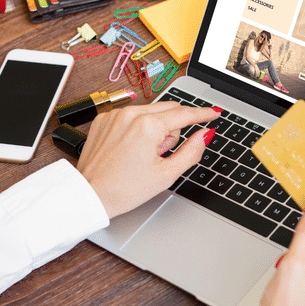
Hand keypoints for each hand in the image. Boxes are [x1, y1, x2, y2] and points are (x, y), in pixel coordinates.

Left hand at [77, 102, 220, 217]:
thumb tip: (205, 134)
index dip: (203, 114)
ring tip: (144, 154)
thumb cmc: (124, 189)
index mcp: (148, 126)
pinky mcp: (104, 119)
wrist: (90, 195)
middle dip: (173, 129)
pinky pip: (131, 115)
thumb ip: (191, 151)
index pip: (185, 114)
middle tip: (163, 154)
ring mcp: (115, 115)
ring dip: (155, 128)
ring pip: (150, 112)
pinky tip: (130, 149)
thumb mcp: (166, 174)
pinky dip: (136, 128)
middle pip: (169, 110)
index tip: (214, 113)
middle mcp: (131, 114)